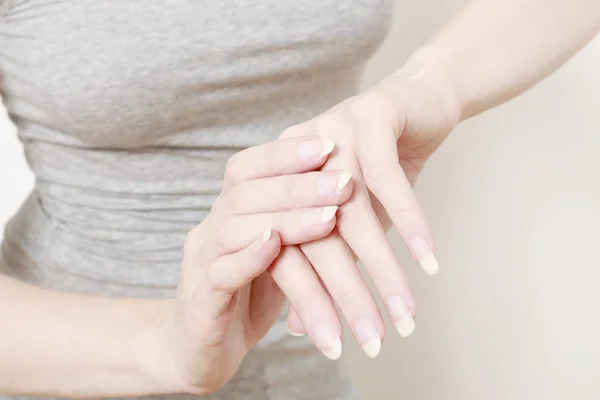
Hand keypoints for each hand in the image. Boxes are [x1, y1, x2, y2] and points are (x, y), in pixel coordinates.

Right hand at [152, 136, 352, 393]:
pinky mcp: (199, 300)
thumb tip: (349, 195)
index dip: (285, 154)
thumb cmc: (248, 299)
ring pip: (235, 226)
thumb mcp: (280, 258)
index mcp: (229, 213)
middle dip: (299, 183)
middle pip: (246, 191)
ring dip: (286, 218)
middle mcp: (210, 228)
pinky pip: (220, 271)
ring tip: (329, 216)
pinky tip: (275, 245)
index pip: (248, 167)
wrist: (198, 353)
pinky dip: (250, 256)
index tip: (330, 145)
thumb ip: (298, 229)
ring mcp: (200, 262)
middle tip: (344, 181)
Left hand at [273, 65, 460, 356]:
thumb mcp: (352, 218)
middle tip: (371, 341)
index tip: (334, 345)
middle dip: (348, 296)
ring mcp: (330, 134)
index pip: (289, 253)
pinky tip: (427, 259)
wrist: (419, 101)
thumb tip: (298, 324)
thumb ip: (326, 262)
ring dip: (384, 270)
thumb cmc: (380, 166)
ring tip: (405, 314)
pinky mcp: (369, 117)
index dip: (312, 302)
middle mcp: (298, 159)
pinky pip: (389, 180)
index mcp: (282, 182)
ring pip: (355, 216)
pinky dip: (410, 222)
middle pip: (318, 240)